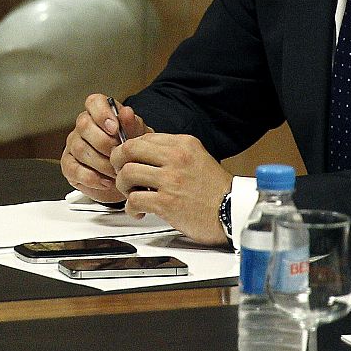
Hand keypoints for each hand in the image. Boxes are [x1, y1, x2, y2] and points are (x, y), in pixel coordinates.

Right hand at [60, 93, 148, 202]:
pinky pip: (73, 168)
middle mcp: (83, 125)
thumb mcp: (138, 136)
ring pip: (80, 149)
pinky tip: (105, 182)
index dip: (102, 114)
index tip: (115, 128)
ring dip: (101, 163)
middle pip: (84, 126)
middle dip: (104, 143)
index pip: (94, 102)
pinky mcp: (69, 164)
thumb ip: (132, 124)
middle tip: (119, 156)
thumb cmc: (131, 150)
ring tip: (117, 173)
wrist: (129, 173)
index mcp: (100, 112)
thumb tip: (126, 112)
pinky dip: (90, 177)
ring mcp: (73, 144)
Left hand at [110, 132, 232, 245]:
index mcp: (183, 144)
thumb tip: (140, 151)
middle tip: (119, 173)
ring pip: (127, 173)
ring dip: (122, 186)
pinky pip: (134, 199)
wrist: (233, 212)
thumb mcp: (196, 158)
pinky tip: (138, 210)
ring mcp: (171, 180)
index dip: (127, 149)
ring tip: (130, 194)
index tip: (125, 160)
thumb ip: (171, 152)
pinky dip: (130, 207)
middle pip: (128, 150)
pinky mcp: (167, 202)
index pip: (142, 138)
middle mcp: (176, 158)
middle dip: (117, 162)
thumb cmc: (214, 190)